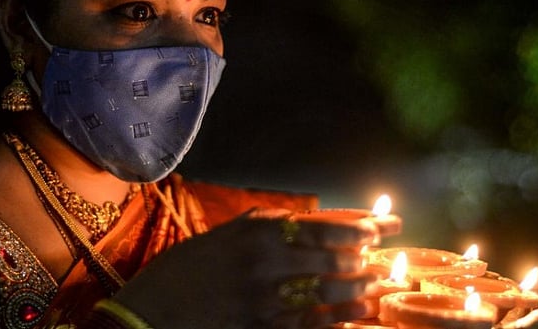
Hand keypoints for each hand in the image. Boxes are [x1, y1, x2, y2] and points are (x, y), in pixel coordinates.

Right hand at [112, 208, 379, 328]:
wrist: (148, 317)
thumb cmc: (182, 273)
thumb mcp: (219, 237)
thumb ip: (260, 226)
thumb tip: (301, 219)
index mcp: (255, 233)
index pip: (321, 224)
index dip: (359, 226)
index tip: (384, 225)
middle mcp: (264, 263)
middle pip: (332, 258)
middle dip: (367, 258)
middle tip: (389, 258)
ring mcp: (264, 301)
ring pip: (327, 293)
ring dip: (362, 289)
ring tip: (384, 286)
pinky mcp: (261, 328)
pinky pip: (311, 324)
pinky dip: (338, 319)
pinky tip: (359, 315)